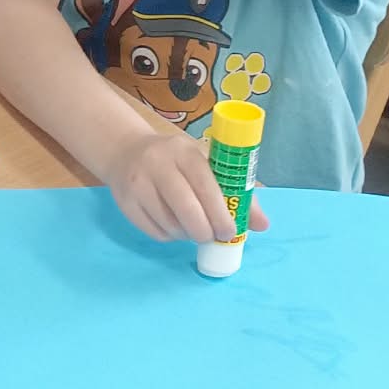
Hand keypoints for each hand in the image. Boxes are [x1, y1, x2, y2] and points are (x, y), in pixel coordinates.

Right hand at [105, 123, 268, 245]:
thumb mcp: (203, 165)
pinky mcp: (125, 202)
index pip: (206, 186)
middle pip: (186, 208)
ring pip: (170, 224)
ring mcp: (138, 183)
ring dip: (186, 234)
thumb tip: (262, 225)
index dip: (220, 213)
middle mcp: (158, 164)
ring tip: (191, 227)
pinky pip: (155, 232)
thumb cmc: (175, 160)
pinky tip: (173, 225)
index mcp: (184, 152)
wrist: (125, 151)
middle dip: (204, 231)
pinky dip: (169, 236)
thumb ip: (235, 192)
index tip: (229, 232)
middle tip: (211, 236)